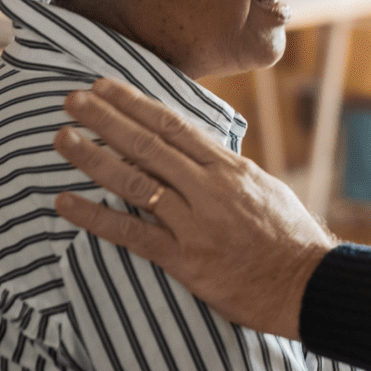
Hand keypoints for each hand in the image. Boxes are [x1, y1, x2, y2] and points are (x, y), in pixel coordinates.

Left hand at [54, 79, 335, 337]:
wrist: (307, 283)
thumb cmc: (289, 236)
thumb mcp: (262, 187)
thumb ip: (226, 169)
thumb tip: (199, 151)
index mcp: (228, 167)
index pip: (173, 125)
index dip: (135, 103)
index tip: (106, 87)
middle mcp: (208, 187)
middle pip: (148, 144)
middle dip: (106, 118)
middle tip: (73, 100)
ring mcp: (194, 222)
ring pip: (135, 181)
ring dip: (93, 157)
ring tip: (62, 139)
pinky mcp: (185, 259)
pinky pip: (131, 233)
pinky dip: (94, 217)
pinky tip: (64, 203)